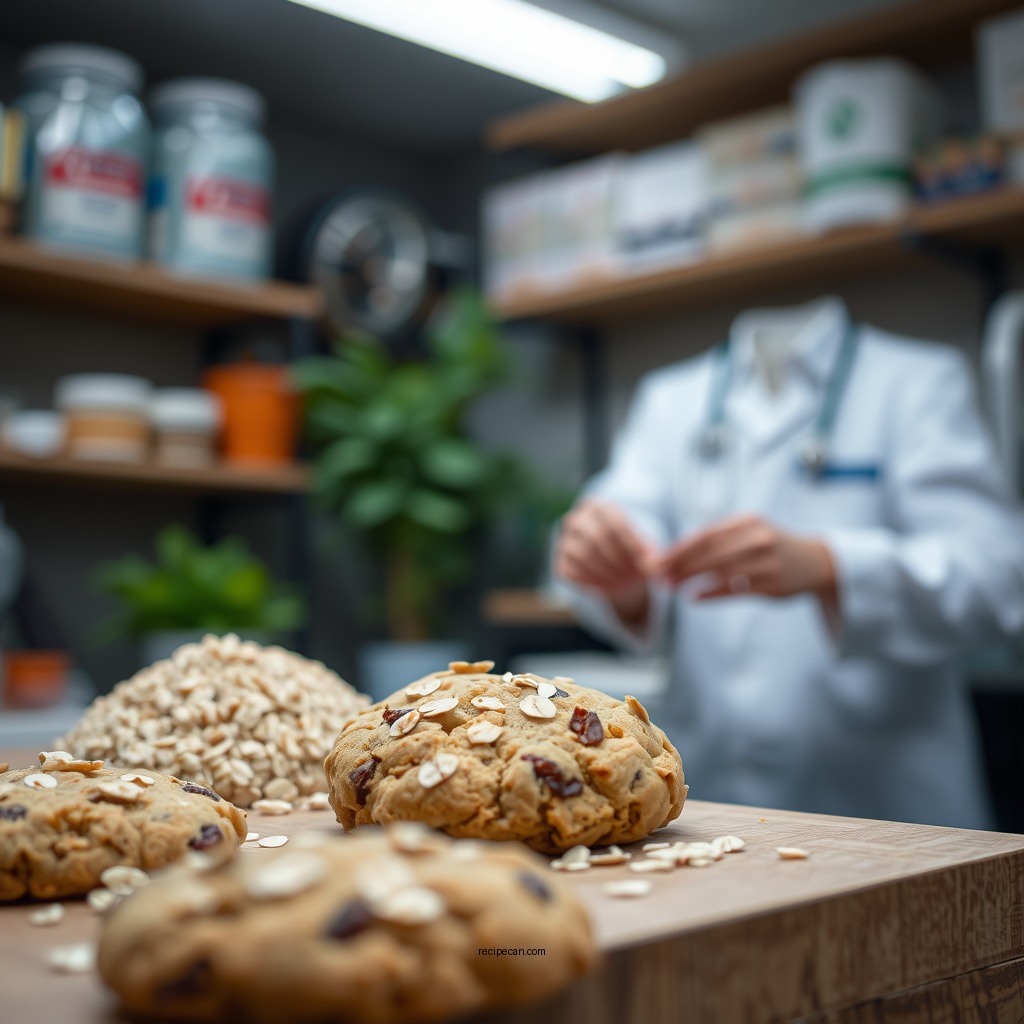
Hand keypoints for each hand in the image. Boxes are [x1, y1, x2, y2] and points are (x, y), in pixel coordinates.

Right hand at [555, 499, 654, 623]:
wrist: (611, 565)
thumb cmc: (630, 552)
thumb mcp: (642, 549)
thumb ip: (648, 555)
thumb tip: (653, 566)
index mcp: (599, 507)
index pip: (615, 524)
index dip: (632, 546)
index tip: (647, 563)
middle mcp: (577, 519)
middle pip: (597, 538)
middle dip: (619, 560)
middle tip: (636, 577)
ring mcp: (564, 540)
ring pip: (583, 555)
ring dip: (608, 573)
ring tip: (626, 583)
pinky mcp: (559, 561)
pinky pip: (573, 572)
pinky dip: (593, 582)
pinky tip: (609, 588)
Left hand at [648, 514, 837, 603]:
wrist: (815, 561)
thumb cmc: (770, 546)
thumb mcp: (748, 532)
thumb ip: (717, 540)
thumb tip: (675, 554)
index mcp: (747, 521)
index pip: (704, 535)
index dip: (678, 549)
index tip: (657, 560)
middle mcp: (757, 538)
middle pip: (709, 552)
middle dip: (679, 565)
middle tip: (658, 576)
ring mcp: (766, 561)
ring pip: (720, 571)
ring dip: (691, 579)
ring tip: (671, 587)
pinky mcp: (772, 584)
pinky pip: (735, 589)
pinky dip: (711, 593)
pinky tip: (694, 597)